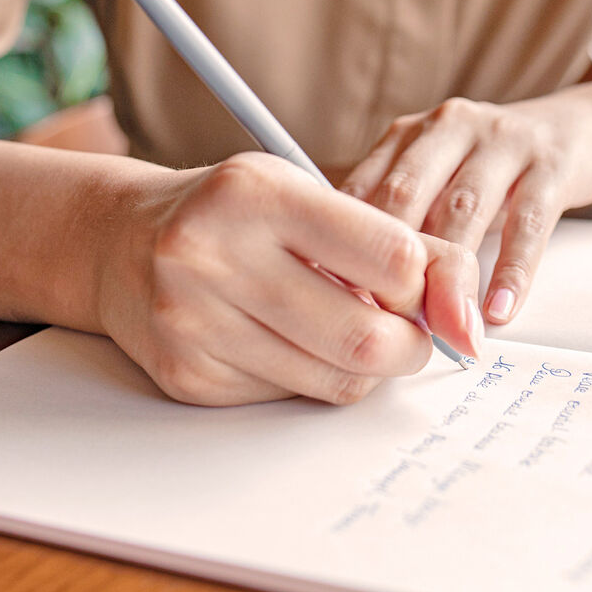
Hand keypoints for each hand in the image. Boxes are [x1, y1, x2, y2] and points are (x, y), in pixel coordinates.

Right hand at [95, 152, 481, 405]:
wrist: (121, 243)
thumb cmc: (236, 214)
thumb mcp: (311, 197)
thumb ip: (403, 245)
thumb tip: (471, 322)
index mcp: (258, 192)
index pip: (392, 256)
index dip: (427, 285)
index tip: (426, 292)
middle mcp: (213, 254)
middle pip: (368, 336)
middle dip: (412, 345)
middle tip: (407, 333)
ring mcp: (193, 321)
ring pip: (336, 380)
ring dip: (367, 367)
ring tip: (350, 331)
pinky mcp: (188, 376)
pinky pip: (291, 398)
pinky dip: (312, 377)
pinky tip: (289, 343)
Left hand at [341, 93, 591, 323]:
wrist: (585, 129)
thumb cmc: (494, 169)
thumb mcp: (440, 178)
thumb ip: (400, 218)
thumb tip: (351, 289)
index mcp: (410, 134)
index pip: (363, 189)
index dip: (345, 246)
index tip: (340, 302)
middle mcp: (450, 127)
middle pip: (405, 196)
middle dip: (389, 262)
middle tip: (382, 324)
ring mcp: (503, 141)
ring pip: (463, 210)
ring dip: (448, 275)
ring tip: (440, 328)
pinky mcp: (552, 164)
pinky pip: (527, 223)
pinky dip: (510, 271)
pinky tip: (498, 310)